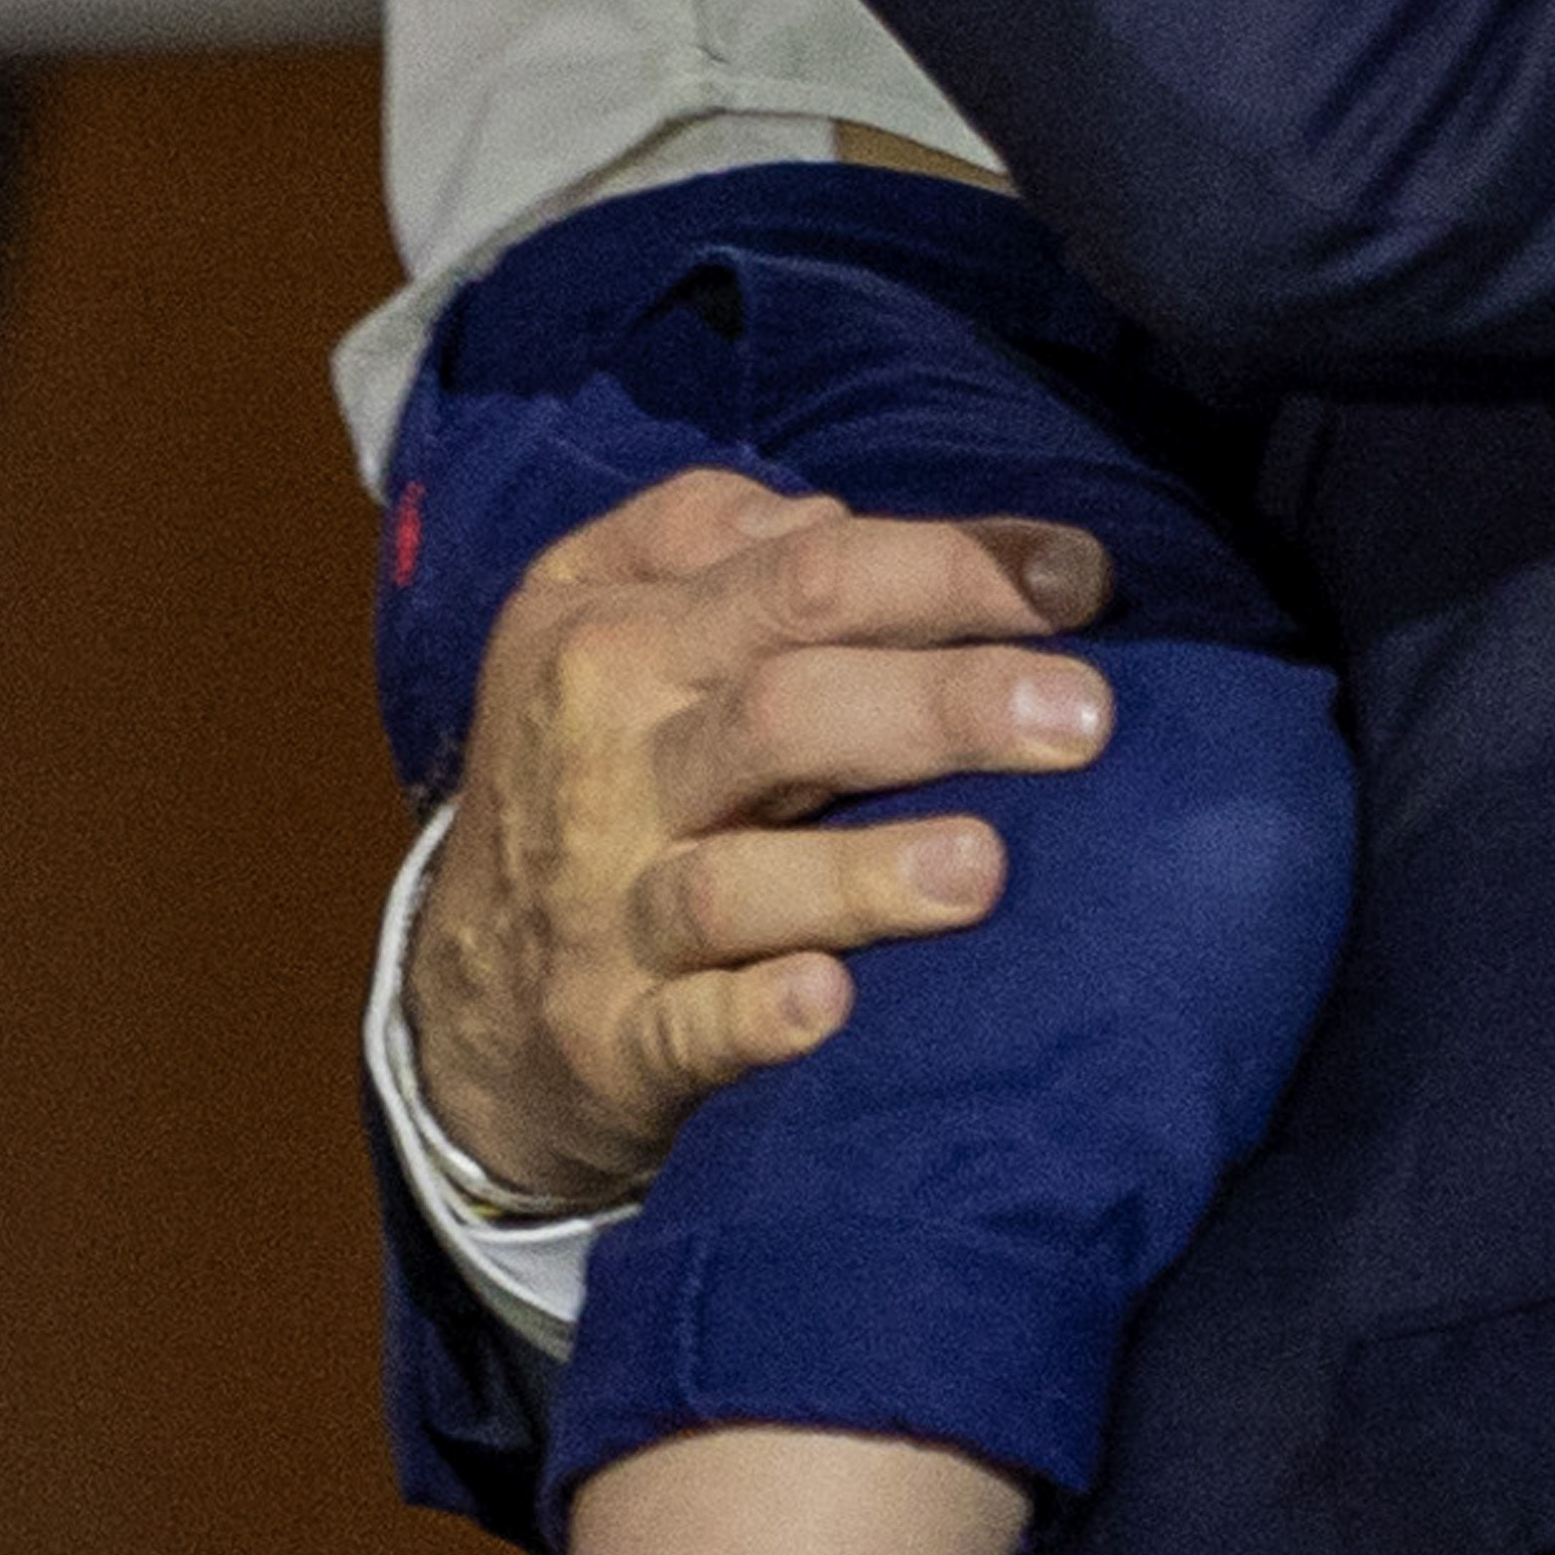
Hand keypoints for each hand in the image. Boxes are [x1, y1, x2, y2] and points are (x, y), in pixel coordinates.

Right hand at [404, 467, 1116, 1212]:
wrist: (469, 987)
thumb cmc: (588, 763)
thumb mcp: (593, 609)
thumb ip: (704, 531)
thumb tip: (836, 515)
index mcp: (620, 636)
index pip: (801, 578)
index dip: (948, 568)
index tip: (1084, 581)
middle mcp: (610, 763)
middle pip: (782, 712)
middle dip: (940, 703)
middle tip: (1086, 715)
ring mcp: (609, 910)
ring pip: (734, 883)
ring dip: (859, 874)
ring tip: (984, 865)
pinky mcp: (614, 1039)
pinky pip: (686, 1031)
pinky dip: (755, 1021)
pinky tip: (830, 1006)